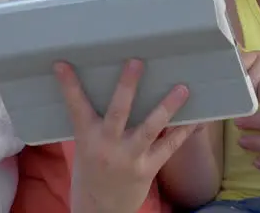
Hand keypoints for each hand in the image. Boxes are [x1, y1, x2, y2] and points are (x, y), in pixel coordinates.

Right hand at [56, 59, 198, 212]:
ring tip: (183, 88)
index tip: (62, 64)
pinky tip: (197, 118)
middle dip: (127, 86)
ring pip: (150, 128)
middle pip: (118, 112)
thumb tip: (114, 87)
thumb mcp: (86, 145)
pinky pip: (169, 147)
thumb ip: (95, 121)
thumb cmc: (92, 169)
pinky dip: (184, 132)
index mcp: (87, 137)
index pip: (75, 107)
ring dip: (167, 107)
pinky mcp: (148, 169)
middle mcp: (107, 146)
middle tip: (136, 61)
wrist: (99, 209)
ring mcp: (129, 158)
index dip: (69, 85)